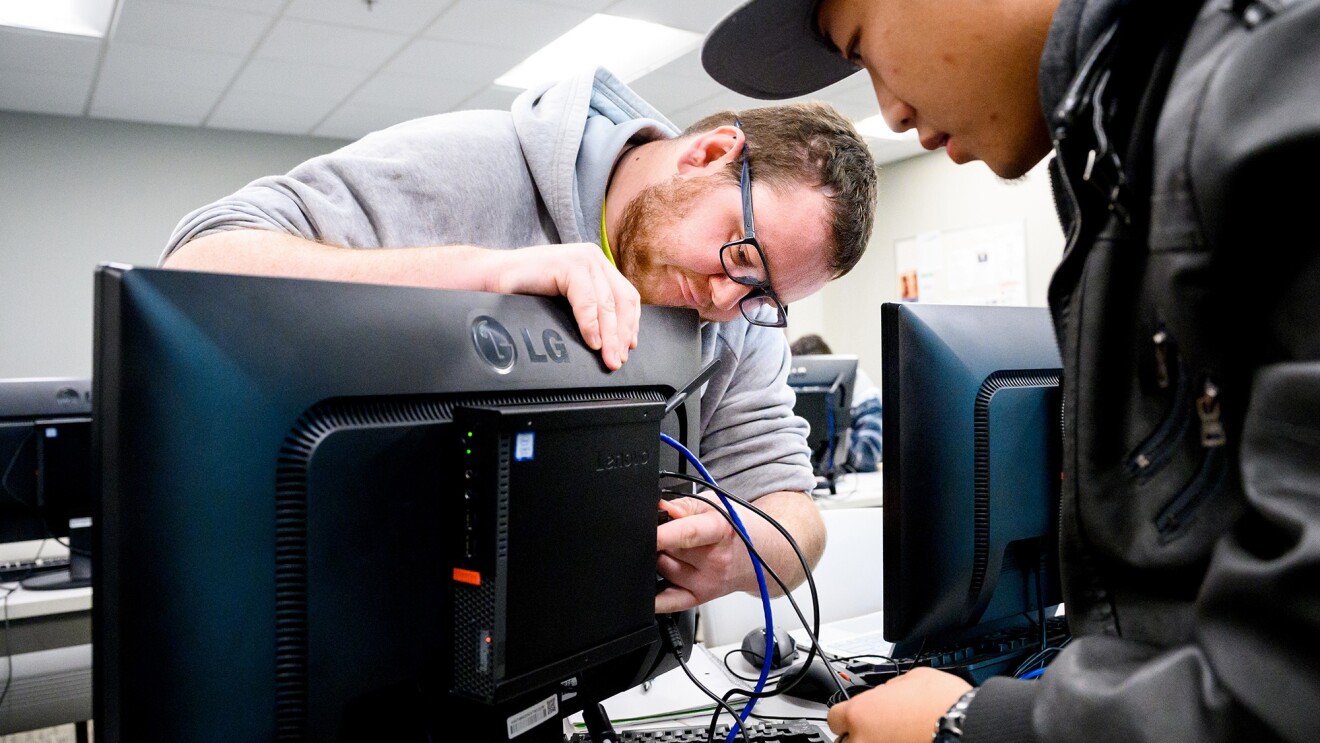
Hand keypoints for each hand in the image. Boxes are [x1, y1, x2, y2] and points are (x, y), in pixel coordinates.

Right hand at [485, 243, 639, 369]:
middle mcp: (593, 258)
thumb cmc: (523, 289)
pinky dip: (591, 325)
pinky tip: (591, 341)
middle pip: (621, 301)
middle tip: (617, 360)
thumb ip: (588, 309)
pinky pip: (587, 301)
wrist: (489, 277)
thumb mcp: (565, 300)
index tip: (628, 347)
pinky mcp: (568, 265)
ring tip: (607, 356)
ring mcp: (582, 258)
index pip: (626, 296)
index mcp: (595, 264)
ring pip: (608, 303)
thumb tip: (610, 340)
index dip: (630, 324)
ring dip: (610, 335)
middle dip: (621, 335)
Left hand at [654, 497, 748, 612]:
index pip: (688, 533)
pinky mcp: (700, 598)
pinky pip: (668, 602)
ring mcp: (708, 582)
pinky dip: (655, 596)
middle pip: (669, 549)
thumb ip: (685, 505)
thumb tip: (661, 508)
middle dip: (661, 538)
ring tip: (679, 549)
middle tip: (673, 531)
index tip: (647, 533)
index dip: (663, 533)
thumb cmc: (737, 527)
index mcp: (720, 530)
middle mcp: (716, 560)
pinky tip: (651, 586)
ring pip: (663, 569)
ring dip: (660, 558)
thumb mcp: (716, 504)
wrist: (763, 553)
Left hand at [827, 667, 970, 742]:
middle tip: (879, 731)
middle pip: (846, 742)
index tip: (855, 719)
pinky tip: (906, 742)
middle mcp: (863, 740)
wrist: (967, 727)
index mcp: (860, 713)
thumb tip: (886, 693)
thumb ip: (889, 689)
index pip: (835, 718)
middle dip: (859, 736)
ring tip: (895, 738)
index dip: (847, 716)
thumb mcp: (911, 679)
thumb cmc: (944, 703)